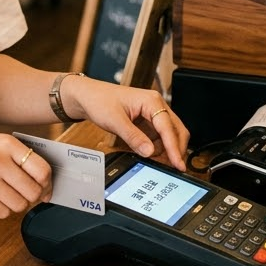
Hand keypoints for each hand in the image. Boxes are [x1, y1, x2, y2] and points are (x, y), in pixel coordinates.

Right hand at [0, 132, 51, 218]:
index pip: (42, 170)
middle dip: (32, 196)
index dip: (47, 183)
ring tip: (4, 193)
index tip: (45, 188)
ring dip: (16, 203)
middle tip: (24, 192)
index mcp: (6, 144)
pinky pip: (2, 213)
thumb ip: (19, 156)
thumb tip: (45, 182)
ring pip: (19, 205)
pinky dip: (1, 209)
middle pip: (33, 192)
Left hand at [60, 76, 189, 170]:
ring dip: (167, 150)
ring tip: (162, 165)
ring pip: (169, 135)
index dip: (174, 148)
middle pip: (176, 130)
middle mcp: (156, 105)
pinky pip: (159, 137)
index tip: (178, 164)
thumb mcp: (115, 121)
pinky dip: (159, 148)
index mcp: (151, 100)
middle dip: (177, 149)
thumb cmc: (99, 100)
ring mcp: (153, 114)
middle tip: (176, 169)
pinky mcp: (148, 122)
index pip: (168, 127)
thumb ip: (133, 137)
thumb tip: (149, 152)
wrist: (87, 96)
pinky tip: (153, 157)